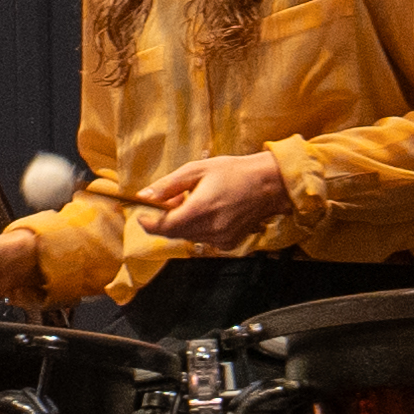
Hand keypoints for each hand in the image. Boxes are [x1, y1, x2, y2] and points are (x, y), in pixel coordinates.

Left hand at [132, 147, 293, 247]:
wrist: (271, 183)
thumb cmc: (234, 171)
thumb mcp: (196, 170)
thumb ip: (166, 185)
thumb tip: (142, 196)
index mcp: (200, 210)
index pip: (162, 227)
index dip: (148, 222)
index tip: (142, 213)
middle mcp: (210, 229)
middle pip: (173, 233)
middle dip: (167, 218)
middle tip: (176, 198)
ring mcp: (221, 239)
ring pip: (187, 236)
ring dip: (183, 222)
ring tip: (196, 201)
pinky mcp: (229, 243)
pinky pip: (203, 239)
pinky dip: (199, 228)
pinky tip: (211, 212)